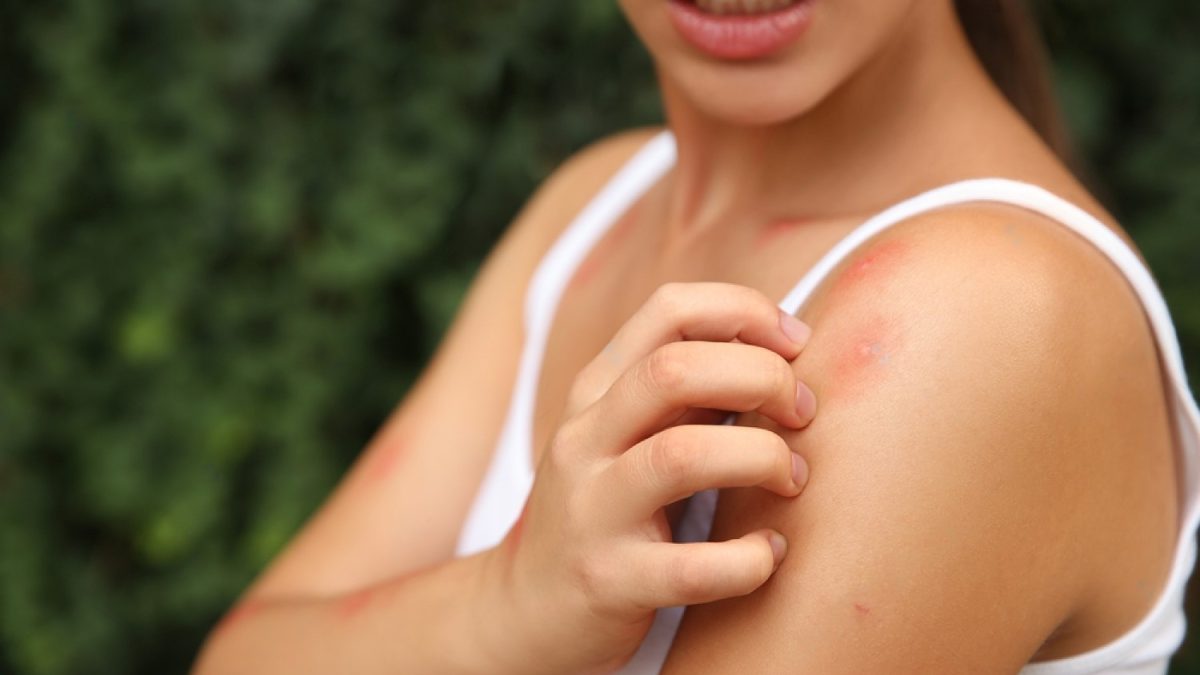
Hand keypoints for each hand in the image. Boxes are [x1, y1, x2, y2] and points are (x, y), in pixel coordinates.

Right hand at [482, 282, 816, 673]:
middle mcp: (586, 440)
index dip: (746, 311)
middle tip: (802, 412)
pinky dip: (751, 559)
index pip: (670, 308)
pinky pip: (694, 568)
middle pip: (676, 370)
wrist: (529, 607)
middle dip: (763, 377)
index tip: (796, 345)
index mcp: (596, 390)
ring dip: (761, 457)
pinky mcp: (610, 582)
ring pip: (682, 455)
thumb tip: (780, 350)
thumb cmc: (606, 506)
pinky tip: (771, 552)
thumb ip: (688, 390)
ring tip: (791, 477)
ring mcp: (592, 511)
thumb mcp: (628, 431)